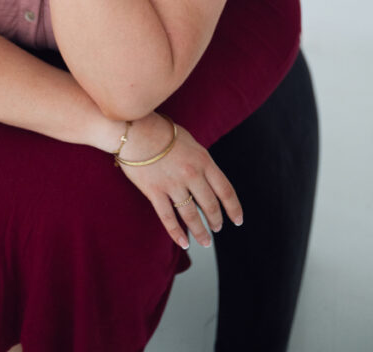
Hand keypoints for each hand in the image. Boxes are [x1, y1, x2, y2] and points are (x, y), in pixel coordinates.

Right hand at [118, 114, 242, 249]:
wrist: (135, 129)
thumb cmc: (161, 131)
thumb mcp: (189, 142)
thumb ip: (199, 160)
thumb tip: (206, 178)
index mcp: (204, 160)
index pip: (225, 190)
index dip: (233, 208)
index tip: (237, 220)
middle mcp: (192, 174)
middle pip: (210, 205)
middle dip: (216, 220)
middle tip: (217, 228)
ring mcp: (173, 184)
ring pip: (191, 215)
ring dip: (200, 231)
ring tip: (205, 241)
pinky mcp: (154, 192)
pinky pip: (168, 218)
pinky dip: (177, 233)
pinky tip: (184, 243)